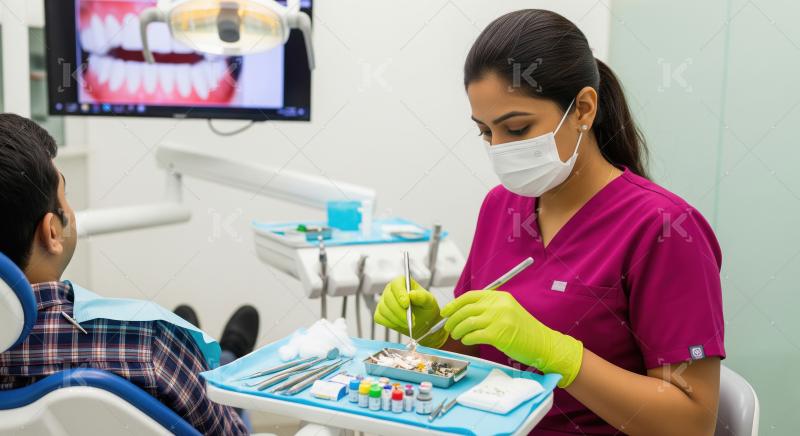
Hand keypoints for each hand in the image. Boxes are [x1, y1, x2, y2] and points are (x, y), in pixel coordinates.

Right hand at [373, 276, 447, 346]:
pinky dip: (391, 323)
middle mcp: (390, 290)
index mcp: (402, 282)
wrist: (423, 321)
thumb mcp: (429, 301)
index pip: (396, 284)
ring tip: (409, 323)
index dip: (400, 293)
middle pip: (388, 298)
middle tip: (410, 320)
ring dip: (397, 319)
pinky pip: (380, 318)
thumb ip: (422, 297)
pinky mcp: (379, 313)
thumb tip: (412, 294)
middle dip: (400, 311)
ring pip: (384, 309)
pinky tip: (401, 323)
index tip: (406, 304)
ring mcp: (383, 301)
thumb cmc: (426, 308)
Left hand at [441, 290, 583, 386]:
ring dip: (458, 330)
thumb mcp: (507, 311)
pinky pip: (474, 335)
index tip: (445, 313)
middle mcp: (499, 305)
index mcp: (500, 297)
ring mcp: (499, 319)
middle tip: (448, 328)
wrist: (543, 344)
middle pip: (466, 309)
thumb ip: (488, 308)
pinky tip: (467, 341)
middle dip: (452, 320)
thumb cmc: (524, 331)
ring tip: (457, 336)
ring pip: (467, 322)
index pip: (470, 296)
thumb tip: (461, 312)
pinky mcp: (498, 334)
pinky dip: (467, 339)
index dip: (454, 304)